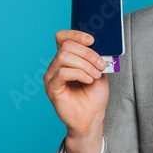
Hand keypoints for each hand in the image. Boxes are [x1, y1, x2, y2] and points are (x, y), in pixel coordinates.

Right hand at [43, 30, 109, 152]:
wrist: (92, 117)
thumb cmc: (94, 95)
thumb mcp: (99, 71)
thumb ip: (96, 58)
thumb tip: (100, 44)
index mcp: (67, 59)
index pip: (62, 37)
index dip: (76, 34)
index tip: (92, 41)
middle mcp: (56, 65)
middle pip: (66, 46)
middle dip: (88, 54)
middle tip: (101, 66)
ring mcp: (51, 76)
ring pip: (64, 57)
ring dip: (85, 65)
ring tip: (95, 76)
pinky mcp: (52, 87)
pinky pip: (62, 73)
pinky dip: (79, 74)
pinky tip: (88, 81)